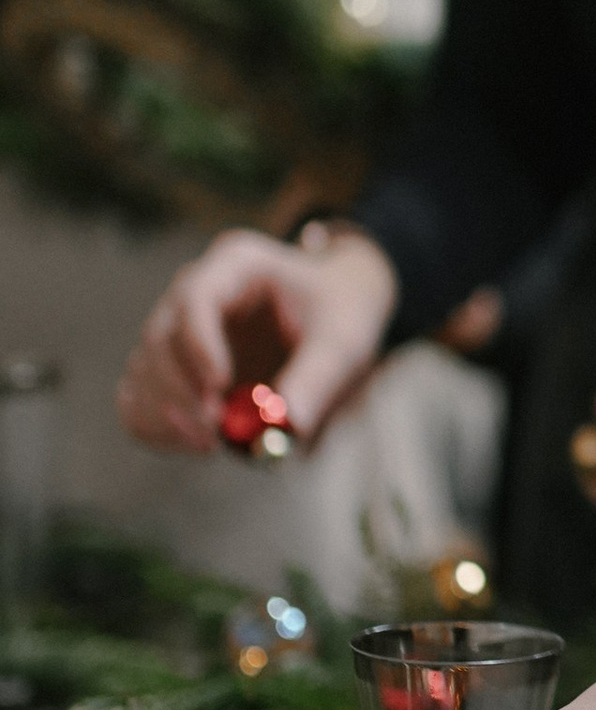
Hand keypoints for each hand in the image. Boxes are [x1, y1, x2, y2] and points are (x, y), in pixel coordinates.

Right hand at [118, 223, 399, 452]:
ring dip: (167, 415)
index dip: (199, 345)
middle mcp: (193, 292)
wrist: (333, 310)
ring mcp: (176, 330)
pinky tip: (194, 444)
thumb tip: (289, 426)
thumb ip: (317, 378)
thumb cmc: (338, 312)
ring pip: (143, 372)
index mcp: (236, 264)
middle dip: (180, 393)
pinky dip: (156, 427)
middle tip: (214, 435)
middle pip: (159, 338)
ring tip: (213, 444)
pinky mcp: (173, 369)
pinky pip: (139, 399)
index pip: (196, 297)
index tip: (219, 388)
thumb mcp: (343, 339)